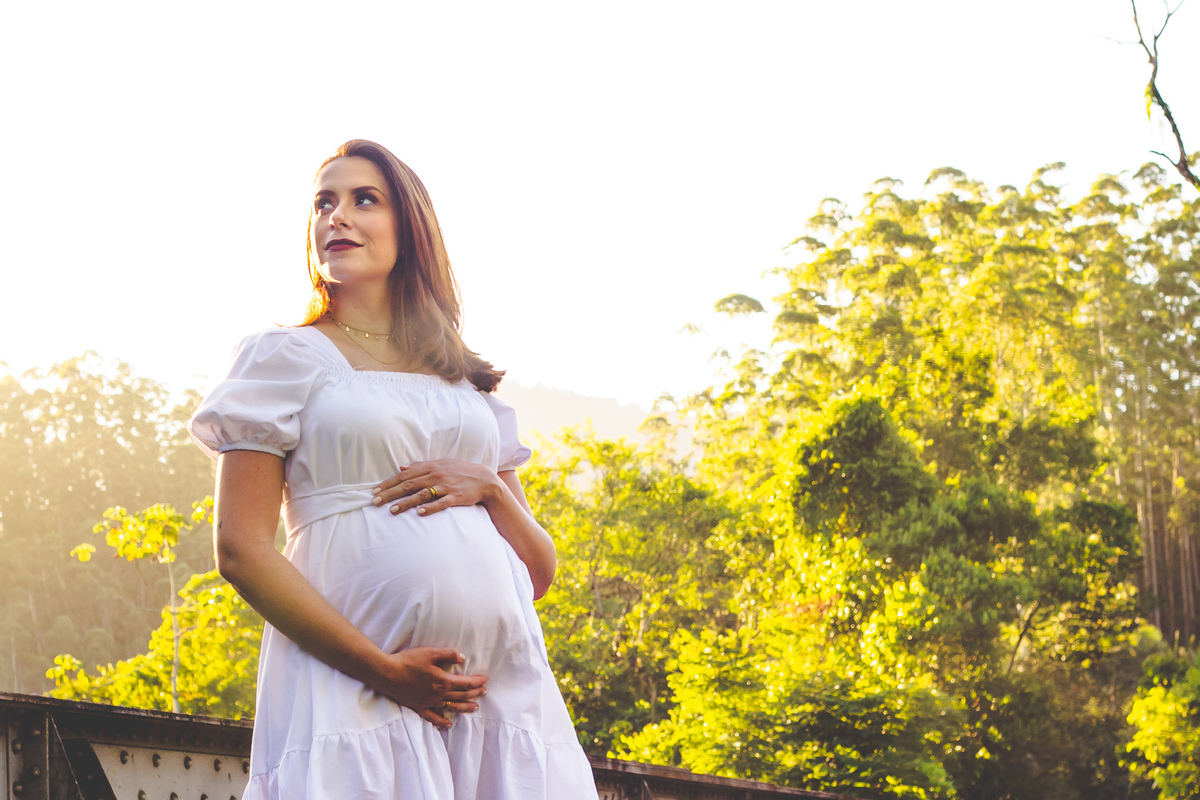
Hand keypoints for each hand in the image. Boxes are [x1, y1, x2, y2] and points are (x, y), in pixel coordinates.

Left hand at [372, 459, 501, 516]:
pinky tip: (420, 513)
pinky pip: (441, 503)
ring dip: (405, 502)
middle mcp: (436, 475)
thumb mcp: (440, 465)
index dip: (388, 483)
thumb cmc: (459, 472)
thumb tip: (401, 468)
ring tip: (391, 510)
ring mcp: (446, 486)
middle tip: (375, 502)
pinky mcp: (456, 497)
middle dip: (390, 493)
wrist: (484, 479)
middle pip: (408, 485)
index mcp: (430, 467)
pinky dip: (430, 508)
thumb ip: (420, 467)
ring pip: (421, 494)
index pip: (404, 475)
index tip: (374, 491)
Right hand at [372, 647, 487, 728]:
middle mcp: (438, 694)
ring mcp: (429, 703)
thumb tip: (462, 657)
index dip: (477, 681)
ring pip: (451, 707)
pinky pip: (433, 718)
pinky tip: (449, 724)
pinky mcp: (418, 707)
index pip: (466, 683)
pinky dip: (442, 722)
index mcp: (443, 681)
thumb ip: (448, 654)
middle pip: (461, 695)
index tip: (485, 680)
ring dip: (465, 707)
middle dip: (474, 693)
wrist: (387, 674)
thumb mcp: (430, 653)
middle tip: (484, 692)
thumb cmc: (408, 661)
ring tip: (475, 708)